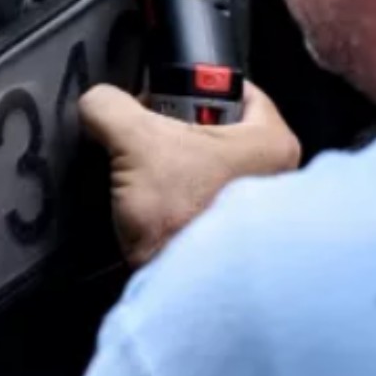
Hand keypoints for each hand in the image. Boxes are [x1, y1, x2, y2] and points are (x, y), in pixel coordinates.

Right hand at [80, 80, 300, 266]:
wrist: (180, 291)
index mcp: (271, 141)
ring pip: (205, 166)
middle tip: (148, 138)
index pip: (235, 88)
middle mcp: (278, 175)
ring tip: (147, 176)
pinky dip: (175, 200)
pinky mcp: (232, 237)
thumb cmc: (181, 218)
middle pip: (216, 127)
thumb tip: (98, 102)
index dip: (191, 84)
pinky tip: (153, 206)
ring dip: (172, 168)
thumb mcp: (134, 142)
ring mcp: (257, 210)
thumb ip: (110, 107)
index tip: (163, 93)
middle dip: (175, 130)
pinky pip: (200, 201)